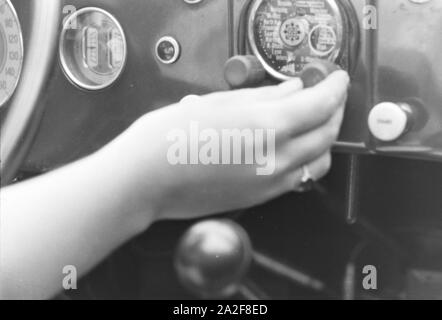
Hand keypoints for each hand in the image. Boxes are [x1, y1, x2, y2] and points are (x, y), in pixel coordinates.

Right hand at [100, 71, 348, 220]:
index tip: (335, 78)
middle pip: (326, 134)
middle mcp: (275, 159)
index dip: (334, 87)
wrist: (145, 181)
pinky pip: (298, 178)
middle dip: (335, 110)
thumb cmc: (169, 138)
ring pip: (319, 161)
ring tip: (313, 122)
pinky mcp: (260, 198)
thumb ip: (262, 97)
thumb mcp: (216, 103)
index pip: (320, 105)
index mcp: (265, 127)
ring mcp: (270, 183)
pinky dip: (306, 159)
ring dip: (324, 138)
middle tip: (328, 95)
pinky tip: (292, 146)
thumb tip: (292, 91)